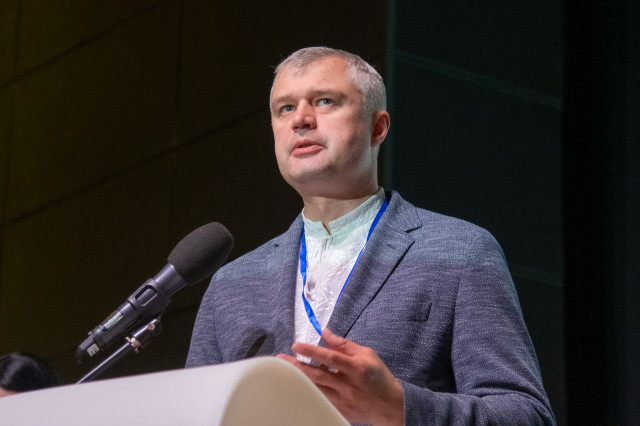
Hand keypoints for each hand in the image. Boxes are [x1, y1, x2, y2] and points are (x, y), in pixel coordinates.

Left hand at [277, 328, 404, 425]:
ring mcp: (343, 399)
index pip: (330, 357)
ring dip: (299, 379)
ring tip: (284, 371)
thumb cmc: (379, 376)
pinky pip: (320, 400)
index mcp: (356, 367)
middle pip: (318, 374)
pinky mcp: (340, 410)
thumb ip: (344, 344)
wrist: (390, 405)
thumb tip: (325, 333)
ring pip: (316, 389)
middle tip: (281, 359)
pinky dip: (307, 392)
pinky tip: (297, 386)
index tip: (296, 345)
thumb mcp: (367, 354)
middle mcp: (348, 384)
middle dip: (297, 366)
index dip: (312, 352)